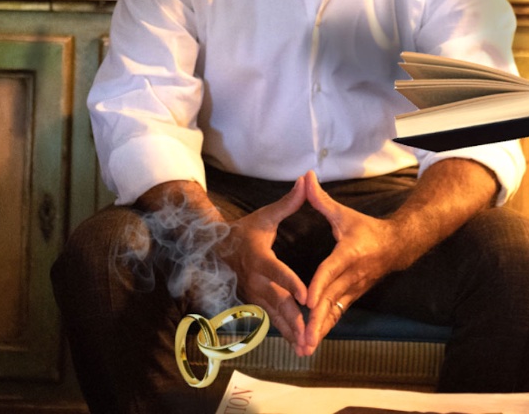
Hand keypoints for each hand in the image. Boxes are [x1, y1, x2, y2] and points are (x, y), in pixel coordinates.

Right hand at [222, 176, 310, 350]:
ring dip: (291, 331)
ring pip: (275, 315)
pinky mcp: (255, 303)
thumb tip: (306, 180)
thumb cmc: (246, 230)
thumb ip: (288, 202)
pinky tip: (299, 345)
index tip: (307, 296)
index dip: (291, 283)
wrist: (218, 249)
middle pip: (277, 301)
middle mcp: (256, 280)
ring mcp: (254, 295)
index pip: (277, 271)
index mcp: (259, 258)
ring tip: (307, 347)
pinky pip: (272, 320)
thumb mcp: (265, 215)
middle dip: (294, 319)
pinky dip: (285, 333)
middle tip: (310, 333)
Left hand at [296, 171, 410, 354]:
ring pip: (334, 312)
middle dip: (316, 319)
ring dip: (320, 330)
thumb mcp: (343, 213)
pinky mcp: (352, 298)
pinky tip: (312, 343)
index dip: (319, 285)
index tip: (306, 300)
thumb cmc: (365, 228)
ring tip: (305, 348)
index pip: (331, 270)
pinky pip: (337, 314)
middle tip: (303, 337)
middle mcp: (352, 275)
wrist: (396, 246)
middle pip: (331, 299)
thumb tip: (305, 178)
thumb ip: (321, 200)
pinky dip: (325, 329)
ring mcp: (353, 289)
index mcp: (348, 254)